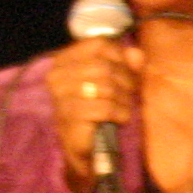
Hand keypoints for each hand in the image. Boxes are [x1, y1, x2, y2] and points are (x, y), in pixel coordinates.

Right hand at [45, 33, 141, 192]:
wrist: (87, 149)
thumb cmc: (100, 110)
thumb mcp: (116, 82)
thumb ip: (127, 64)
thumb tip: (136, 53)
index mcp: (63, 61)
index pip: (99, 44)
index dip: (119, 56)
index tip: (124, 72)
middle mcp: (56, 76)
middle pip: (104, 66)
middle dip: (125, 82)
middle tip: (129, 95)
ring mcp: (60, 97)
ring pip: (106, 87)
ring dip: (124, 99)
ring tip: (124, 108)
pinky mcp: (70, 117)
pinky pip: (105, 108)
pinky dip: (120, 114)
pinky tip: (119, 119)